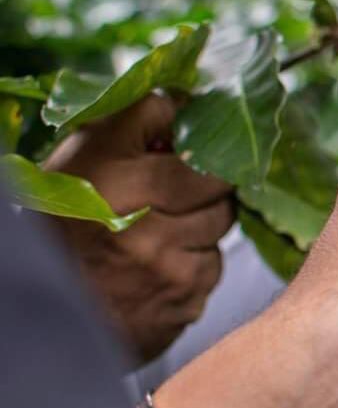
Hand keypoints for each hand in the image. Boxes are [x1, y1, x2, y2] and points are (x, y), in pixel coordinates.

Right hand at [43, 94, 234, 361]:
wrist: (48, 300)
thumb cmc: (67, 214)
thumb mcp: (87, 153)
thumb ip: (141, 119)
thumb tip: (195, 103)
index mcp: (113, 182)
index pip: (197, 156)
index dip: (204, 153)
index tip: (194, 157)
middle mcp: (142, 230)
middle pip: (219, 193)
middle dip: (207, 191)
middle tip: (178, 196)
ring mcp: (165, 271)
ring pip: (219, 231)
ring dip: (201, 229)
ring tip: (160, 233)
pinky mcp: (181, 303)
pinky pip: (212, 271)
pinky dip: (194, 266)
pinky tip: (159, 267)